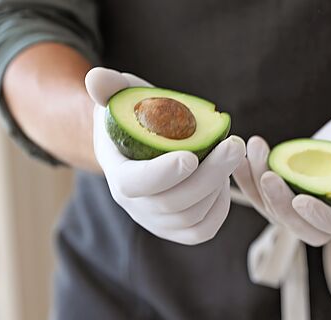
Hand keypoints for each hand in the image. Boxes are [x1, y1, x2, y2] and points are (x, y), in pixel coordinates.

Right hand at [86, 67, 245, 244]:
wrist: (143, 144)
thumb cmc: (136, 116)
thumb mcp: (123, 97)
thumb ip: (110, 87)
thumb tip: (96, 78)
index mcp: (118, 173)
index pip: (134, 184)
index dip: (162, 174)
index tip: (190, 156)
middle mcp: (134, 205)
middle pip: (172, 203)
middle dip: (208, 175)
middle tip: (234, 145)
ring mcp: (156, 221)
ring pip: (192, 217)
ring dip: (218, 186)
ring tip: (229, 154)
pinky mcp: (177, 229)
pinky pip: (203, 230)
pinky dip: (220, 207)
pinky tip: (225, 180)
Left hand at [233, 113, 330, 245]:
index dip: (318, 217)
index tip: (301, 199)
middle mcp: (318, 223)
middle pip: (296, 225)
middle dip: (279, 202)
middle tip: (268, 174)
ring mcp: (294, 215)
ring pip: (272, 209)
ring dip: (258, 184)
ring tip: (255, 149)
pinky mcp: (277, 201)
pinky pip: (258, 195)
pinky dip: (246, 178)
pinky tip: (239, 156)